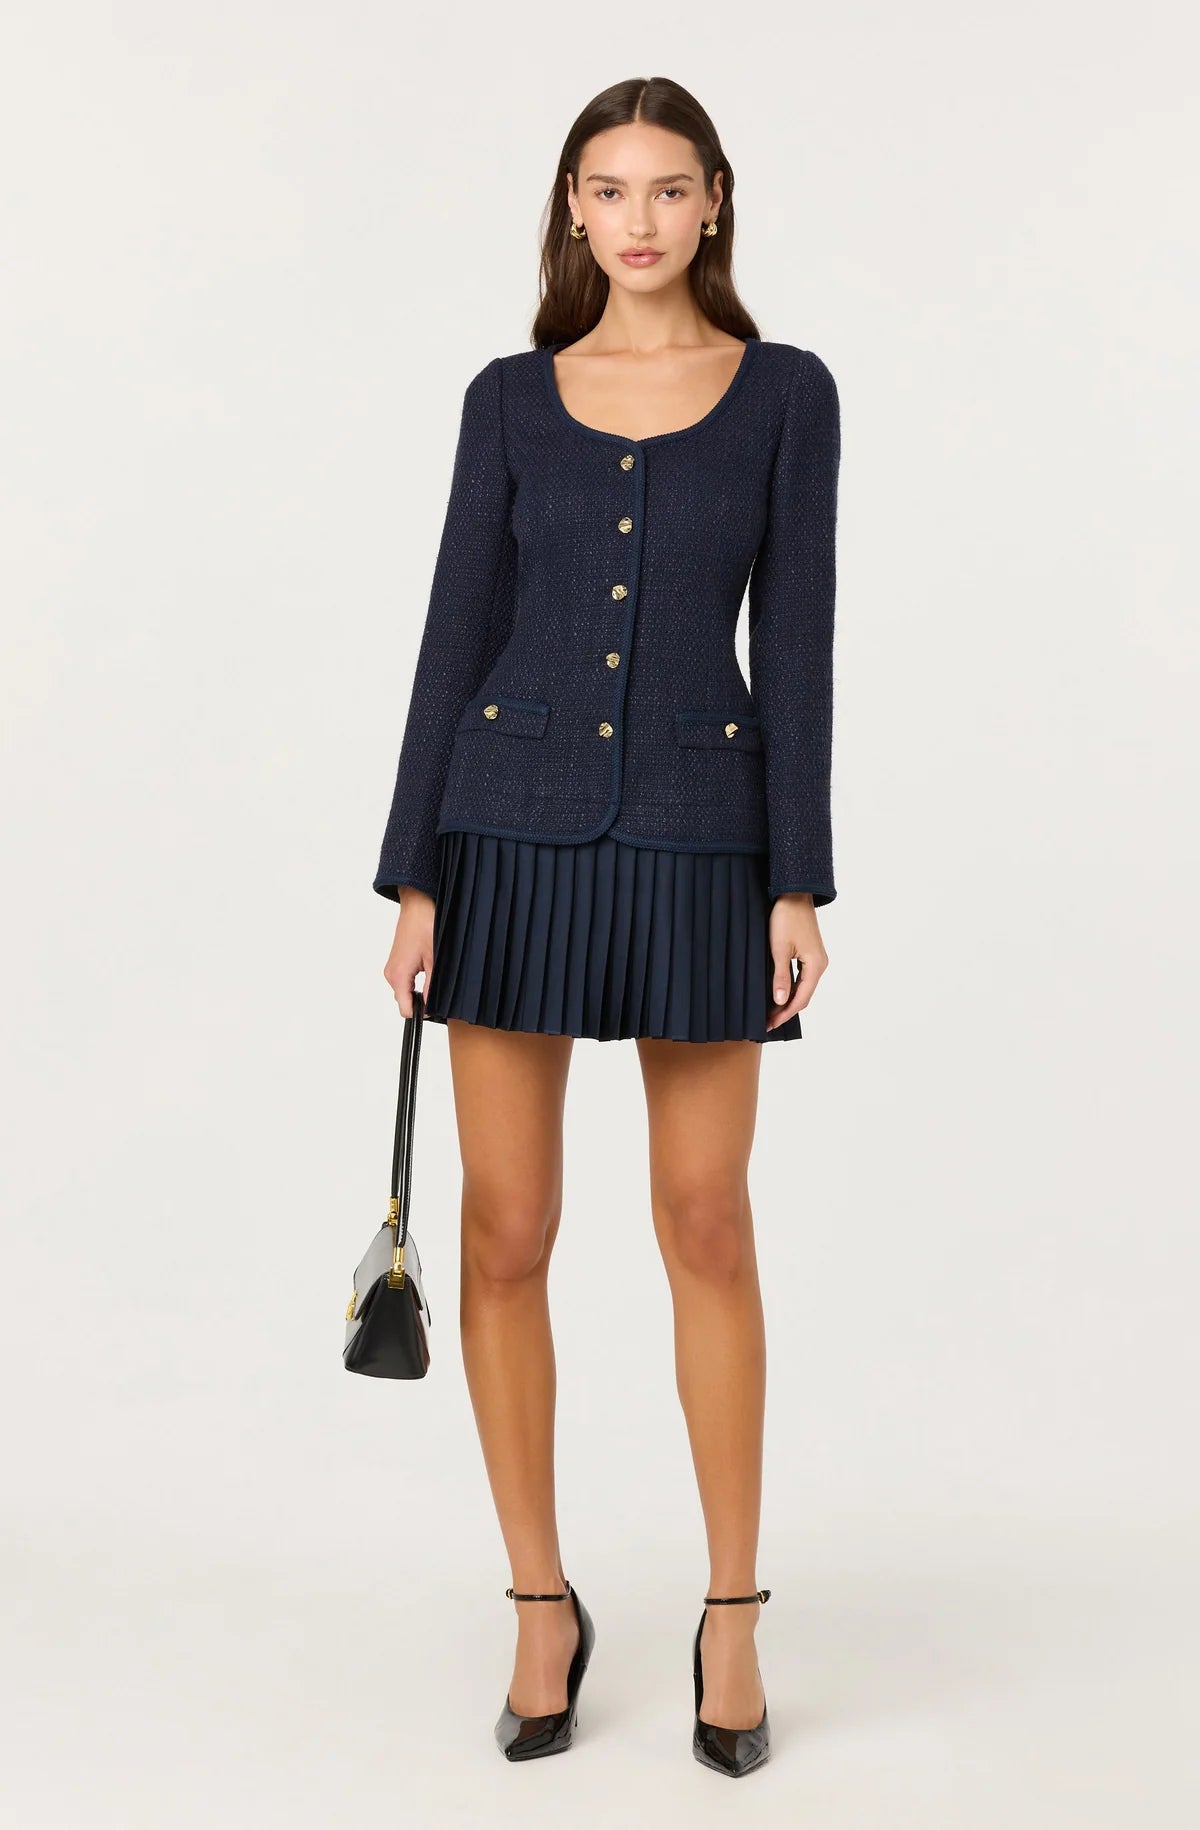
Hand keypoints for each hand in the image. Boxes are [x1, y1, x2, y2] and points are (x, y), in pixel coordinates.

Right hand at [382, 887, 435, 1017]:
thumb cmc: (424, 925)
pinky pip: (405, 981)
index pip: (406, 1010)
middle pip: (405, 1001)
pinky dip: (416, 981)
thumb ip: (433, 987)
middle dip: (422, 1000)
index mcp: (399, 975)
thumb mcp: (435, 960)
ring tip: (434, 973)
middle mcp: (391, 974)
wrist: (416, 904)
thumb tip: (433, 1007)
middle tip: (440, 988)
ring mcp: (392, 968)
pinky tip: (427, 968)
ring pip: (406, 991)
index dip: (422, 1013)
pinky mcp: (396, 962)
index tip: (437, 1009)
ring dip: (420, 989)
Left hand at [766, 892, 827, 1031]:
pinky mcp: (810, 953)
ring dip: (788, 1000)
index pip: (801, 999)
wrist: (794, 894)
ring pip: (803, 987)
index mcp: (815, 966)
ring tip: (771, 1011)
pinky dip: (791, 988)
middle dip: (786, 1010)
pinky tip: (779, 992)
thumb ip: (780, 977)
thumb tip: (779, 1001)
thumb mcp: (779, 950)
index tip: (770, 1024)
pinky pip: (802, 977)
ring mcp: (816, 959)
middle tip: (767, 1022)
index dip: (785, 1014)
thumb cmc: (786, 919)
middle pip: (804, 996)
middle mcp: (820, 965)